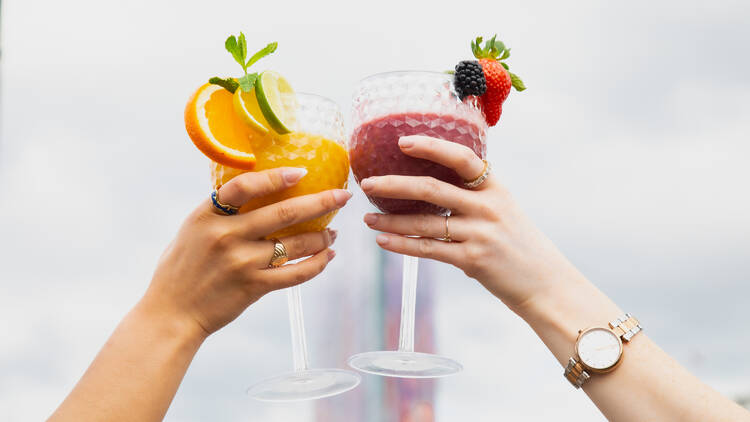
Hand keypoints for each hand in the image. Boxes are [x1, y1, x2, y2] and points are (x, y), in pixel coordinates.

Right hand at [143, 167, 351, 336]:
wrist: (171, 313)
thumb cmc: (182, 268)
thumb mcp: (192, 229)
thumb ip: (221, 212)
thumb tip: (257, 189)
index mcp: (208, 215)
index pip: (245, 186)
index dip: (276, 176)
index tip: (301, 171)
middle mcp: (226, 236)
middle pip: (284, 213)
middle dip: (320, 202)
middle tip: (342, 196)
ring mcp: (242, 263)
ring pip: (296, 245)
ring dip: (321, 237)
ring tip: (333, 232)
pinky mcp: (254, 287)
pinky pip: (295, 274)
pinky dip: (317, 264)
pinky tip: (327, 256)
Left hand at [360, 136, 583, 312]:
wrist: (545, 283)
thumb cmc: (519, 245)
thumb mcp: (503, 210)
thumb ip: (474, 197)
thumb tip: (430, 188)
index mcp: (494, 187)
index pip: (460, 158)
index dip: (431, 147)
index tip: (402, 142)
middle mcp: (487, 206)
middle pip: (431, 189)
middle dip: (394, 184)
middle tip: (367, 183)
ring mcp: (480, 233)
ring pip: (424, 222)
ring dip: (391, 219)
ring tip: (367, 218)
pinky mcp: (473, 259)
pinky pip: (429, 249)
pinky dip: (402, 244)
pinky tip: (383, 240)